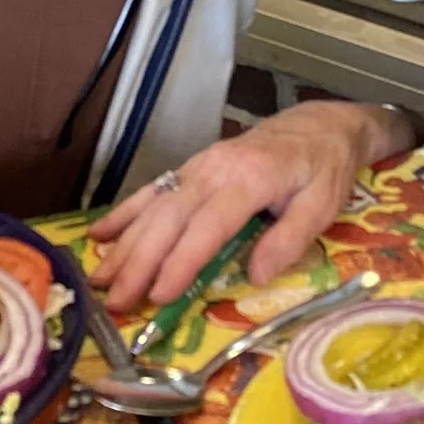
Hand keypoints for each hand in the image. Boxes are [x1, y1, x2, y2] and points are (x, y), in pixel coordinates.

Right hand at [87, 102, 412, 312]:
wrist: (322, 124)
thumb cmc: (324, 168)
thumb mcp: (323, 205)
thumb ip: (289, 239)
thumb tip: (255, 277)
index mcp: (250, 179)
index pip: (208, 226)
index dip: (181, 261)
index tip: (159, 294)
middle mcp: (216, 169)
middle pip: (170, 218)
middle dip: (139, 261)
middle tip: (115, 300)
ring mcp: (199, 165)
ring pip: (154, 206)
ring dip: (124, 243)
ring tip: (99, 278)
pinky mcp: (193, 166)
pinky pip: (153, 190)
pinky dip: (125, 213)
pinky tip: (100, 235)